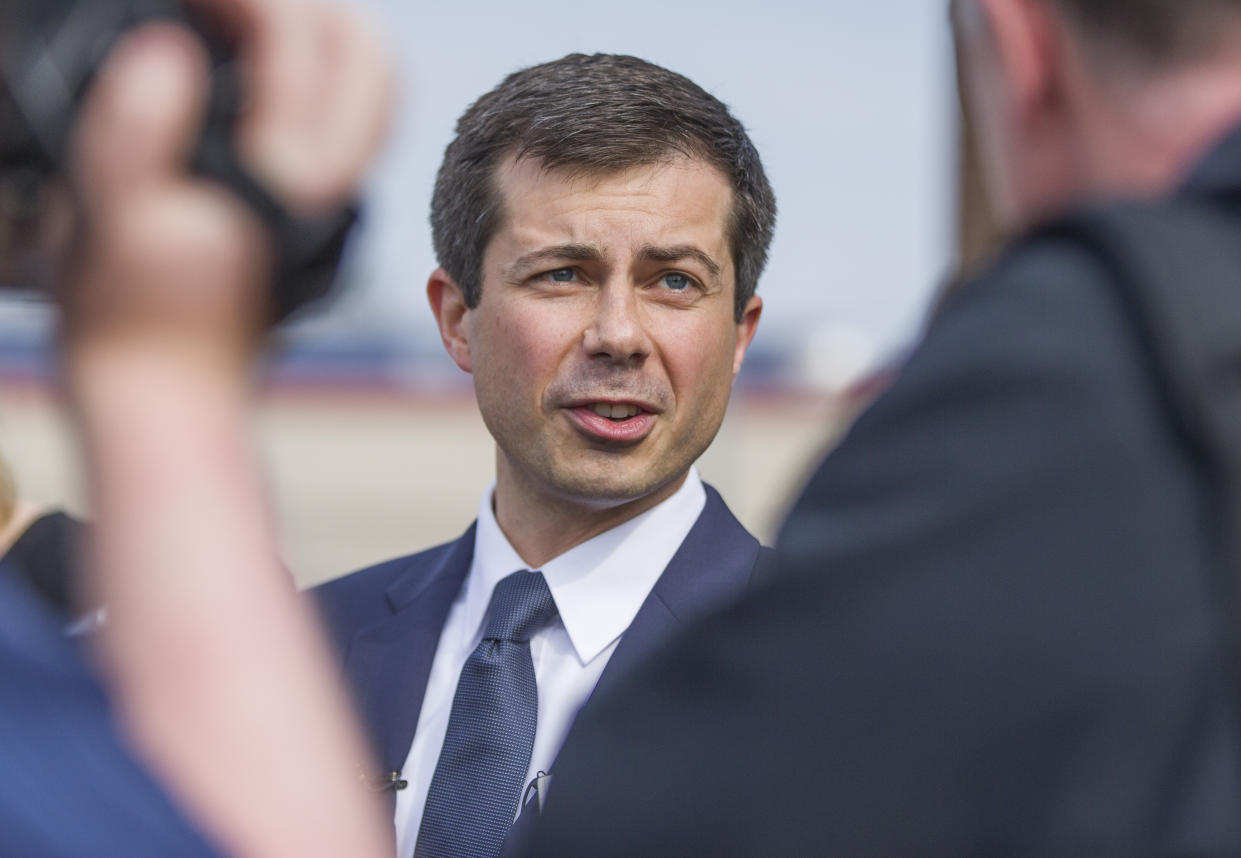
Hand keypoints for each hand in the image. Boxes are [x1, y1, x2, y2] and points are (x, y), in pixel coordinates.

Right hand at [59, 0, 392, 364]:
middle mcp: (326, 187)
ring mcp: (328, 198)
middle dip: (306, 5)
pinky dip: (315, 74)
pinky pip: (344, 121)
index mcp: (282, 181)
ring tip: (239, 18)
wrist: (166, 389)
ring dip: (318, 34)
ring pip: (366, 87)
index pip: (296, 43)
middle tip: (228, 1)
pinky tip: (260, 69)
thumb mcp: (111, 220)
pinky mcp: (313, 208)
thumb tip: (168, 52)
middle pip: (364, 54)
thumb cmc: (130, 319)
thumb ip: (136, 131)